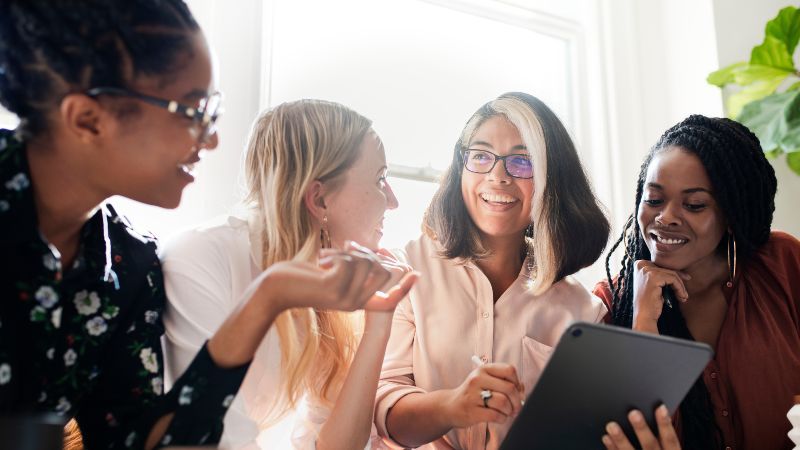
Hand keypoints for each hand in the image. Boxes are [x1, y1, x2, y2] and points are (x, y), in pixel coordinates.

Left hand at [259, 240, 415, 313]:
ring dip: (347, 252)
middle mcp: (355, 304)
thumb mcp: (333, 275)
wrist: (276, 288)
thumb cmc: (303, 278)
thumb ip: (354, 270)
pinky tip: (321, 261)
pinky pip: (350, 261)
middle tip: (345, 250)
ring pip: (366, 263)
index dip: (405, 288)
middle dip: (367, 253)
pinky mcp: (333, 289)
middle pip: (383, 271)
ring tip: (327, 257)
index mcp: (357, 302)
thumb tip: (374, 255)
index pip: (390, 300)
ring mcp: (345, 299)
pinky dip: (337, 254)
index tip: (416, 274)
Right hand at [444, 363, 524, 426]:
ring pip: (503, 402)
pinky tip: (498, 417)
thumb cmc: (473, 394)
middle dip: (517, 401)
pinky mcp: (472, 411)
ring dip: (509, 411)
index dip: (517, 382)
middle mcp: (477, 379)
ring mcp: (473, 395)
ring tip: (505, 413)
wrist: (450, 406)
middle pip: (509, 388)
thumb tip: (522, 389)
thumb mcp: (485, 382)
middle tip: (516, 408)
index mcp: (483, 369)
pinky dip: (502, 419)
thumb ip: (503, 382)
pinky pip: (496, 415)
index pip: (510, 370)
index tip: (516, 391)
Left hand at [602, 405, 680, 449]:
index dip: (666, 424)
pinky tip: (607, 438)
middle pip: (650, 445)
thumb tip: (657, 411)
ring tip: (612, 425)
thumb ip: (662, 438)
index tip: (660, 408)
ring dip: (621, 439)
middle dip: (641, 429)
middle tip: (633, 413)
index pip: (670, 440)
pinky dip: (613, 449)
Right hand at [632, 260, 690, 331]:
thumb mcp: (655, 284)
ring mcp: (646, 270)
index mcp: (639, 264)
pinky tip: (681, 297)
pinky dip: (680, 289)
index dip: (674, 274)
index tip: (683, 282)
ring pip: (672, 274)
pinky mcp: (653, 277)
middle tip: (684, 293)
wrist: (644, 315)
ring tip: (683, 297)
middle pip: (667, 268)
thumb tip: (680, 270)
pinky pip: (673, 279)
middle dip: (679, 280)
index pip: (662, 265)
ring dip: (681, 287)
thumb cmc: (650, 302)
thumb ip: (661, 274)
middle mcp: (641, 265)